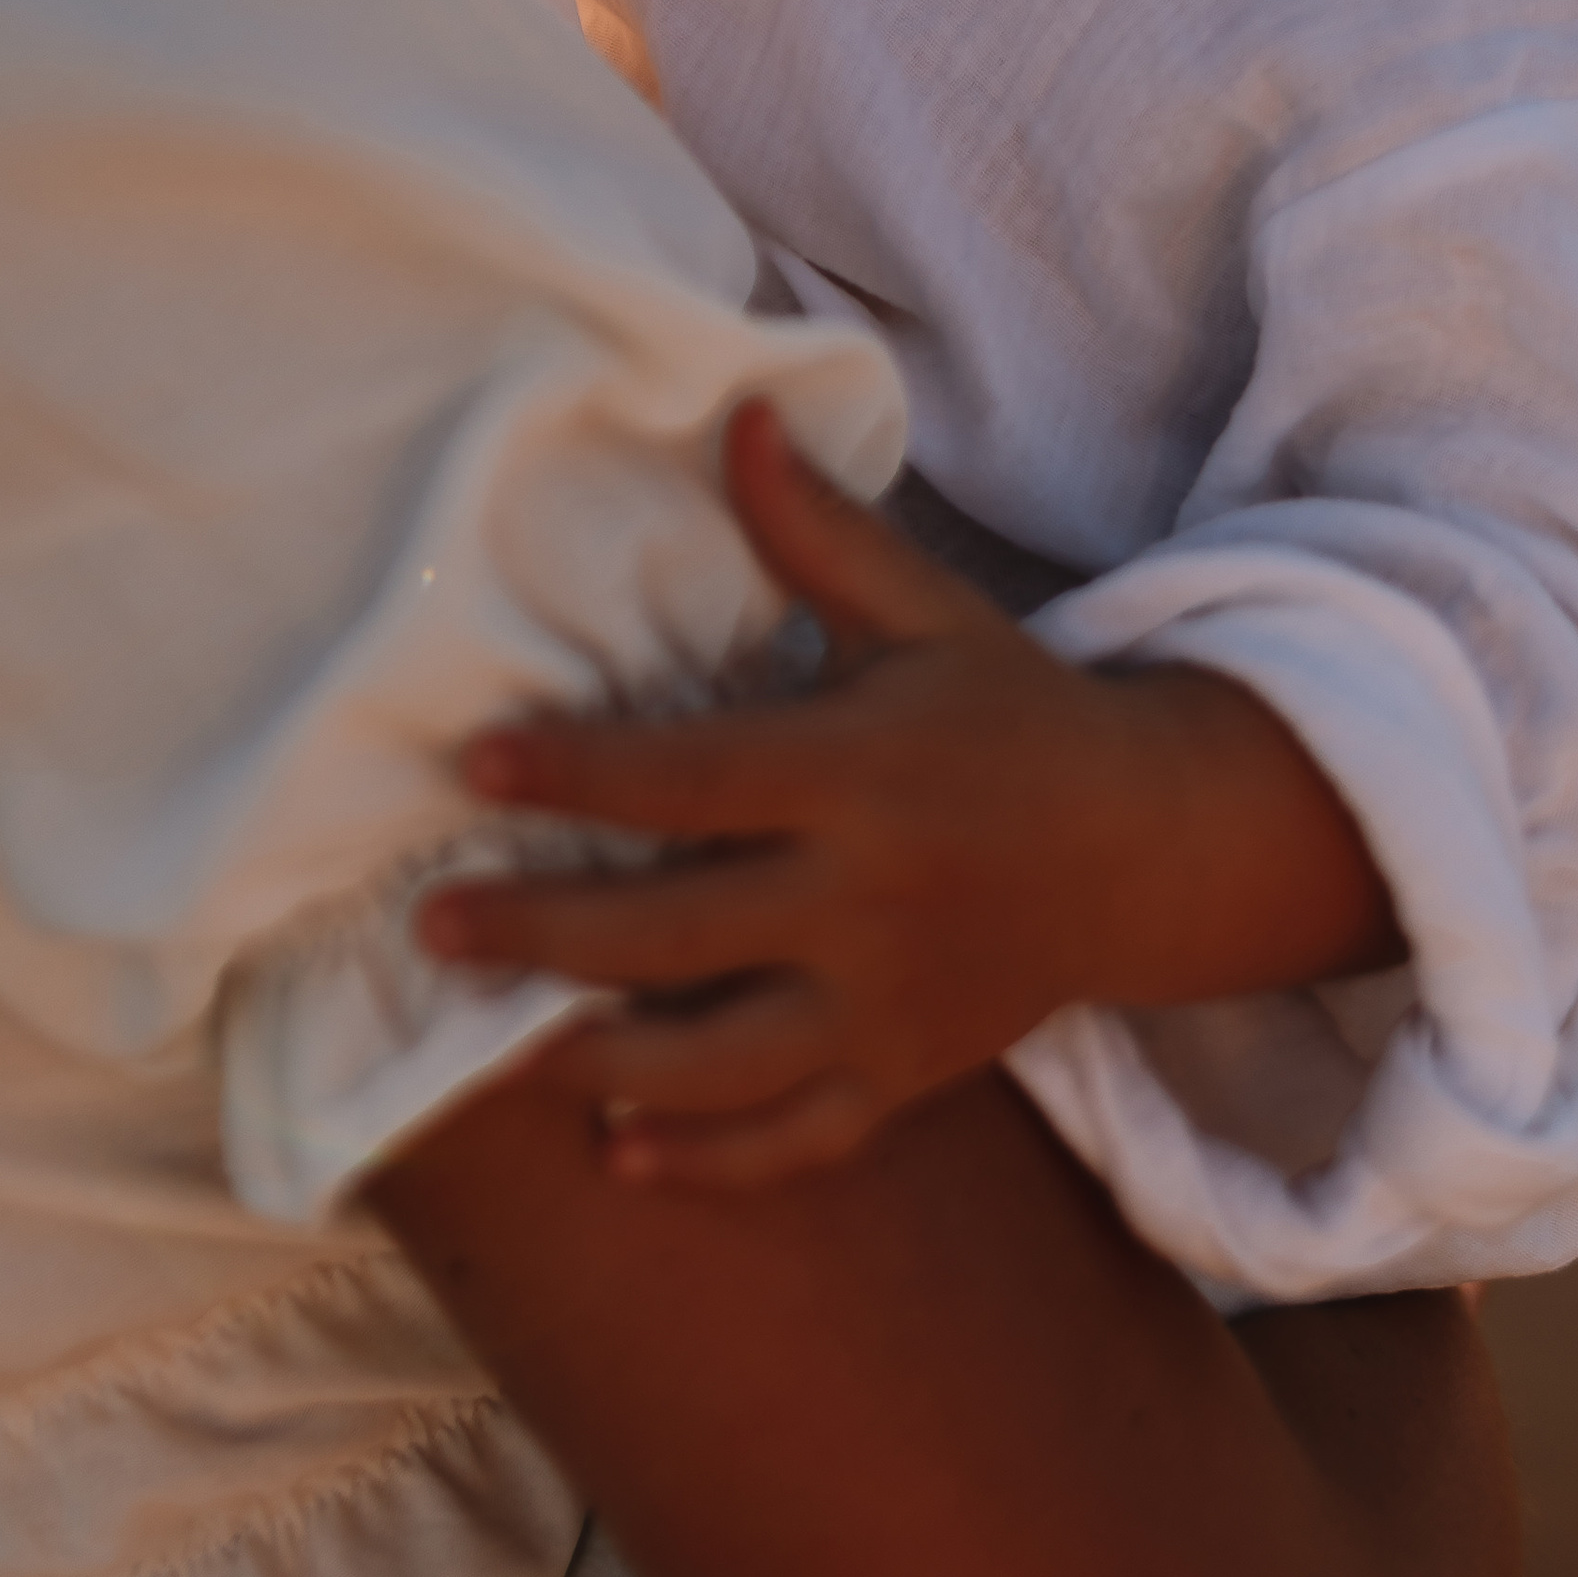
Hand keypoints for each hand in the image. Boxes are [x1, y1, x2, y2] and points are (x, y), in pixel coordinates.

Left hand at [417, 403, 1400, 1190]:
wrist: (1144, 849)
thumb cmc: (1010, 714)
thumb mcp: (927, 613)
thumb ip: (822, 532)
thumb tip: (741, 415)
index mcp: (861, 774)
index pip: (692, 778)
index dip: (578, 772)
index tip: (472, 764)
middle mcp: (867, 900)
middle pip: (678, 934)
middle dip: (545, 934)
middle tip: (433, 928)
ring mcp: (886, 1004)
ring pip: (722, 1063)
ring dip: (602, 1065)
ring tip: (498, 1053)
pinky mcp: (903, 1076)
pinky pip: (798, 1139)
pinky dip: (710, 1160)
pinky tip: (619, 1154)